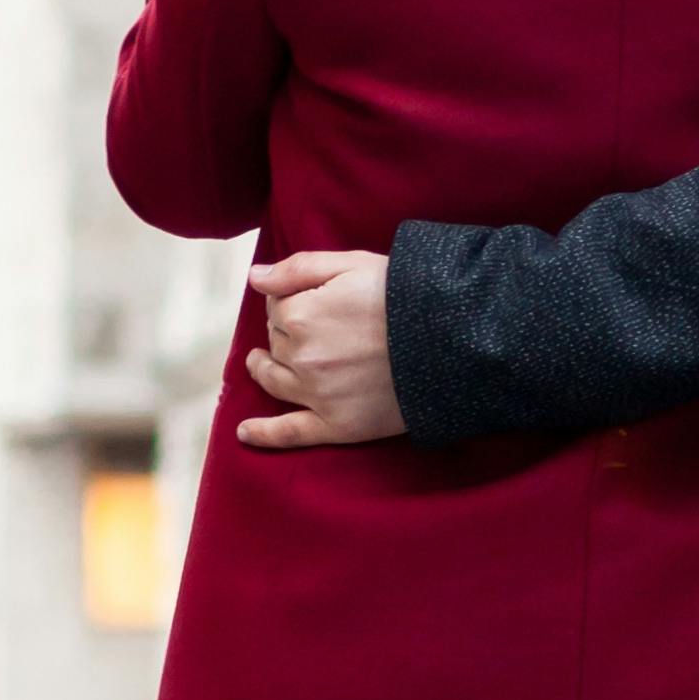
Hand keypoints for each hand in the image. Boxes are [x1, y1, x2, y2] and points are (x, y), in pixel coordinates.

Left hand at [237, 247, 401, 449]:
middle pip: (276, 342)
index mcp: (301, 315)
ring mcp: (317, 395)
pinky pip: (290, 433)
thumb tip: (254, 278)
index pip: (277, 307)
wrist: (454, 339)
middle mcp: (302, 357)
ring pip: (273, 381)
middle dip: (285, 331)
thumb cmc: (405, 295)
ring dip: (263, 369)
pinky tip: (244, 433)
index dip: (291, 300)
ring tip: (260, 363)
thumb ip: (297, 268)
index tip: (313, 298)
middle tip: (316, 323)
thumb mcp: (352, 264)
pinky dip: (264, 435)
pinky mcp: (338, 426)